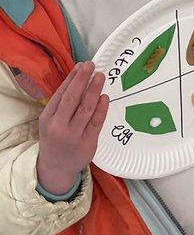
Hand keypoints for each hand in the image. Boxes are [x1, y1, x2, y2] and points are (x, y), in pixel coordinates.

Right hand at [37, 62, 107, 194]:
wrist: (55, 168)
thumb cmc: (55, 139)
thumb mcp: (50, 121)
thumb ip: (62, 103)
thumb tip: (78, 77)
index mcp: (48, 118)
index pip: (61, 94)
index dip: (72, 78)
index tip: (81, 66)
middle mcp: (59, 126)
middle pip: (72, 99)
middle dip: (82, 80)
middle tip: (91, 66)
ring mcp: (74, 135)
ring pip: (86, 109)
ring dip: (94, 90)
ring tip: (100, 77)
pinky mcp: (88, 143)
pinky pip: (97, 122)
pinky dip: (102, 108)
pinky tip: (105, 97)